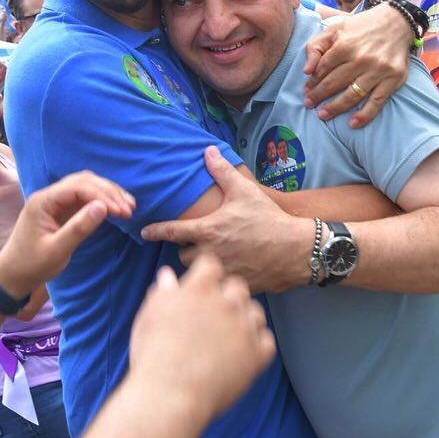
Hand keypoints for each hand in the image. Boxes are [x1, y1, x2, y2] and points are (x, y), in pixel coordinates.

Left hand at [0, 172, 135, 297]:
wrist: (12, 276)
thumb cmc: (32, 266)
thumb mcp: (56, 250)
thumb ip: (79, 228)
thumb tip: (103, 207)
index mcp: (43, 202)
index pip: (78, 187)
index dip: (103, 196)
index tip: (122, 211)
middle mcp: (48, 196)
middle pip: (84, 181)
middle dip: (109, 192)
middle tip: (130, 208)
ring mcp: (55, 201)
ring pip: (86, 186)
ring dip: (107, 193)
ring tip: (128, 206)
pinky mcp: (61, 209)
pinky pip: (84, 197)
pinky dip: (101, 200)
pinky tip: (115, 208)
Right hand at [128, 256, 275, 422]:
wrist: (169, 397)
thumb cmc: (153, 357)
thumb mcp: (151, 317)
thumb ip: (164, 292)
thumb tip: (168, 275)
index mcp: (200, 289)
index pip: (212, 265)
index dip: (206, 275)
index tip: (202, 287)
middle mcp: (227, 303)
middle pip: (238, 287)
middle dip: (227, 296)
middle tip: (213, 317)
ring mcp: (245, 328)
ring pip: (255, 312)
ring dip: (244, 319)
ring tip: (225, 338)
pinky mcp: (257, 355)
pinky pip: (266, 340)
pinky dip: (256, 345)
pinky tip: (239, 354)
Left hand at [141, 147, 308, 292]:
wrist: (294, 250)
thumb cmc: (268, 219)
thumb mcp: (244, 191)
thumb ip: (222, 172)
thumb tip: (208, 151)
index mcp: (207, 231)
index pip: (170, 232)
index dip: (154, 231)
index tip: (144, 232)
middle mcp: (209, 254)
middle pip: (181, 256)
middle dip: (185, 249)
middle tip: (194, 242)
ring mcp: (220, 273)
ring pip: (197, 273)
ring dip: (198, 266)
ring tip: (208, 257)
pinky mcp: (233, 285)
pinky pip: (216, 284)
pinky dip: (218, 278)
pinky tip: (227, 271)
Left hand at [303, 2, 410, 127]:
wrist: (396, 22)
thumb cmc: (361, 27)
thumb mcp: (335, 28)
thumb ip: (316, 46)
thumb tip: (306, 71)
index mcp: (345, 45)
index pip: (322, 69)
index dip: (312, 81)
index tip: (306, 90)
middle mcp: (361, 59)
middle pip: (334, 83)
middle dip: (319, 96)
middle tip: (309, 104)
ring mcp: (378, 71)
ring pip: (352, 95)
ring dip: (335, 107)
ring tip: (323, 115)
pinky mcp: (393, 79)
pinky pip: (377, 102)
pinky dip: (365, 115)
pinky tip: (353, 124)